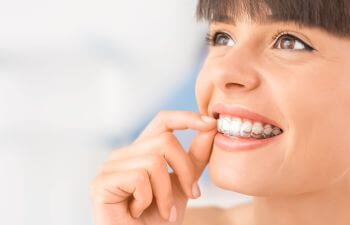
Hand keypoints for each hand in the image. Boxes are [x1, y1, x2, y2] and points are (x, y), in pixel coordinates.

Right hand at [90, 110, 216, 224]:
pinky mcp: (101, 183)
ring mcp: (110, 167)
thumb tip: (210, 128)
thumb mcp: (184, 184)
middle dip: (185, 170)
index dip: (187, 117)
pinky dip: (148, 200)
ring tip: (166, 211)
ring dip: (167, 193)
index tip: (211, 123)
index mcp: (142, 151)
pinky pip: (139, 178)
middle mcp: (124, 154)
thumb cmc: (160, 219)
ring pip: (154, 161)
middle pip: (165, 140)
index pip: (163, 120)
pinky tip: (138, 212)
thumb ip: (194, 158)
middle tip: (193, 195)